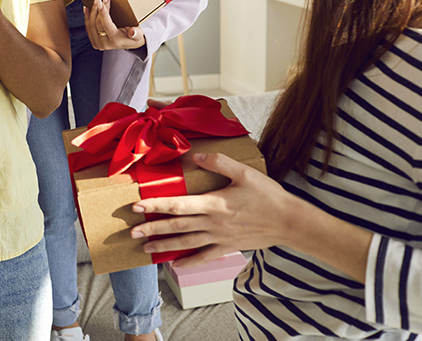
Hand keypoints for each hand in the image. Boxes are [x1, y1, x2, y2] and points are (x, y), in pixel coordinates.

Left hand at [84, 0, 145, 50]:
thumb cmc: (134, 36)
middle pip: (98, 23)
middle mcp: (104, 44)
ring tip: (96, 0)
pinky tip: (87, 8)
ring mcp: (97, 43)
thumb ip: (136, 34)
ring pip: (91, 24)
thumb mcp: (139, 35)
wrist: (129, 43)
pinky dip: (87, 16)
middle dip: (98, 8)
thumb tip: (133, 32)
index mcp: (116, 41)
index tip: (101, 1)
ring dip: (92, 10)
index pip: (106, 25)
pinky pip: (88, 27)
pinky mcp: (93, 41)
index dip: (103, 12)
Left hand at [128, 152, 298, 266]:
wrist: (290, 222)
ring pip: (186, 244)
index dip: (156, 205)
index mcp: (214, 204)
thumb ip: (218, 162)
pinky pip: (204, 257)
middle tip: (131, 232)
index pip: (178, 205)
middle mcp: (212, 223)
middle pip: (176, 227)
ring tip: (145, 248)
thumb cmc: (268, 195)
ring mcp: (219, 238)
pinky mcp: (228, 247)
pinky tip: (176, 264)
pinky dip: (189, 262)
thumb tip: (195, 156)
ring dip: (164, 246)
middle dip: (152, 229)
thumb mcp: (244, 172)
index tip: (137, 206)